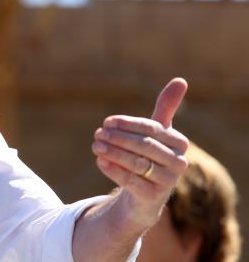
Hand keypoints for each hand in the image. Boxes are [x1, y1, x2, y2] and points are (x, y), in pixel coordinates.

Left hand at [91, 78, 189, 227]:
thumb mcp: (158, 132)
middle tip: (97, 134)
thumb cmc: (151, 155)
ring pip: (137, 163)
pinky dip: (114, 170)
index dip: (127, 124)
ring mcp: (169, 182)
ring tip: (95, 146)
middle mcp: (179, 162)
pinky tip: (100, 162)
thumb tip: (181, 79)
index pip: (151, 129)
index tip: (106, 121)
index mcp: (179, 143)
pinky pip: (131, 182)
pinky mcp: (154, 197)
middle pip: (144, 146)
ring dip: (113, 153)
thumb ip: (166, 108)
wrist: (145, 194)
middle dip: (118, 138)